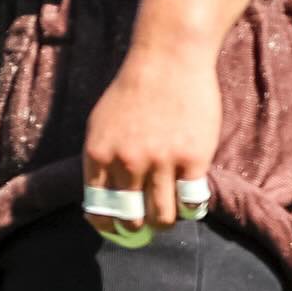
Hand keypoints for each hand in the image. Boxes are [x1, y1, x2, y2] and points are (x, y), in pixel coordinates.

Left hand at [83, 45, 221, 237]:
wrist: (167, 59)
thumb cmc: (133, 91)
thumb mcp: (101, 124)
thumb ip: (101, 160)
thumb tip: (101, 203)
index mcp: (98, 154)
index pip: (99, 208)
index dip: (108, 227)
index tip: (117, 231)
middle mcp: (127, 162)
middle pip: (132, 218)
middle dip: (139, 226)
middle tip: (148, 221)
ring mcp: (160, 162)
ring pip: (163, 218)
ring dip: (166, 221)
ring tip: (170, 210)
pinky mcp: (193, 159)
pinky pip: (192, 202)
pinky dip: (191, 208)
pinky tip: (191, 197)